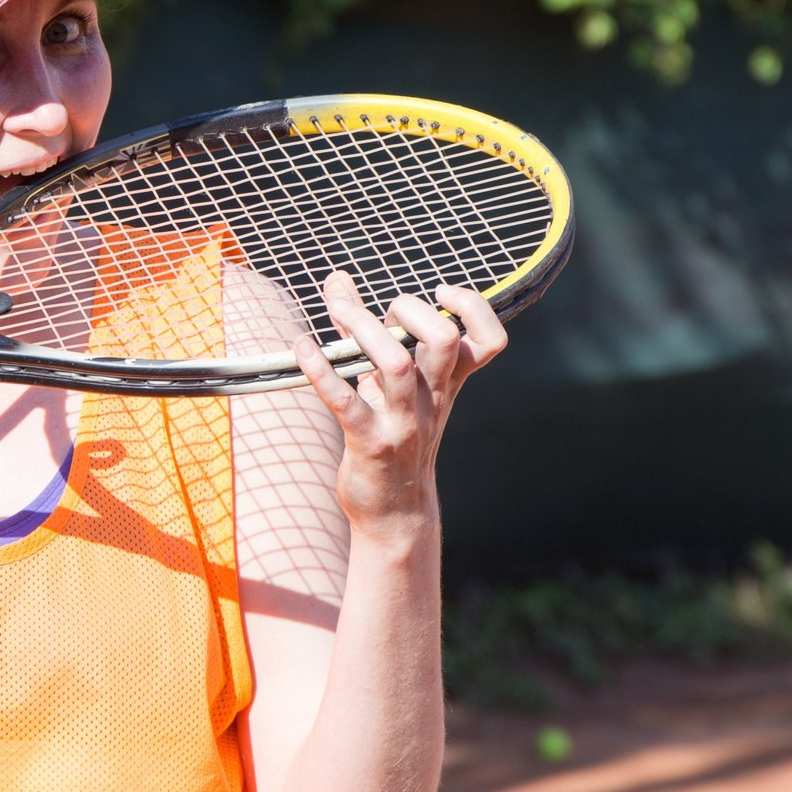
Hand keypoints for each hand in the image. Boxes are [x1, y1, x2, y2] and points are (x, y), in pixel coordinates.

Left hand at [292, 272, 508, 541]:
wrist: (396, 512)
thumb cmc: (393, 434)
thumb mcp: (390, 382)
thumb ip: (366, 328)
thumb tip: (337, 279)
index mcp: (447, 382)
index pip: (489, 340)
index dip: (473, 307)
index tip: (440, 292)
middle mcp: (432, 399)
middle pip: (444, 340)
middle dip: (412, 309)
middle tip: (385, 309)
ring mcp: (403, 422)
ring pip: (397, 365)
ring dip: (364, 328)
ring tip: (336, 311)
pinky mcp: (370, 443)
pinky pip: (345, 402)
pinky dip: (321, 370)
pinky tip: (302, 347)